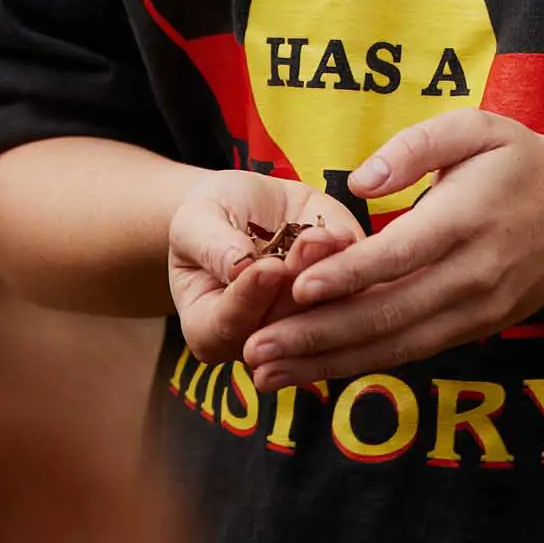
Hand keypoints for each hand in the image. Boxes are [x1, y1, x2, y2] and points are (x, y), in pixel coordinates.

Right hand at [167, 170, 359, 362]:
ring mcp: (300, 320)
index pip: (227, 325)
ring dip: (326, 273)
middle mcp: (257, 336)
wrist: (247, 206)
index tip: (267, 268)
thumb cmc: (209, 218)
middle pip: (280, 324)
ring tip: (325, 236)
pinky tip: (343, 234)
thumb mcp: (196, 222)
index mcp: (208, 329)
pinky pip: (347, 289)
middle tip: (308, 244)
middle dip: (296, 284)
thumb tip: (236, 265)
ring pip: (318, 310)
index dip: (248, 297)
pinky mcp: (336, 295)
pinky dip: (347, 261)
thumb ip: (210, 244)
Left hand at [241, 111, 543, 389]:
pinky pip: (412, 352)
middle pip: (388, 313)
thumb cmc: (521, 162)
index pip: (399, 255)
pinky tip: (315, 371)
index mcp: (467, 219)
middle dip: (317, 335)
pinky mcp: (474, 330)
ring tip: (268, 374)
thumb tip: (359, 183)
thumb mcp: (476, 128)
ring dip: (329, 364)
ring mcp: (475, 311)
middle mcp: (472, 275)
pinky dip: (362, 365)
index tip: (296, 288)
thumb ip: (414, 147)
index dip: (346, 275)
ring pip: (396, 345)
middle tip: (256, 349)